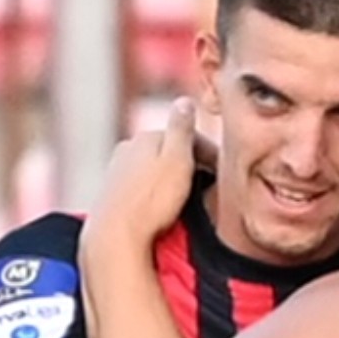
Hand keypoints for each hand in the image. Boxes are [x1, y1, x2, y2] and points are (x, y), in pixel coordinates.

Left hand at [80, 98, 197, 261]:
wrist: (115, 237)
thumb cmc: (150, 202)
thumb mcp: (177, 160)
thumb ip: (182, 129)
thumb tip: (185, 100)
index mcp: (147, 136)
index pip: (187, 136)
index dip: (211, 154)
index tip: (226, 173)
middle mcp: (128, 149)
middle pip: (169, 152)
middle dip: (191, 165)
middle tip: (211, 188)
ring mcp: (117, 171)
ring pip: (155, 170)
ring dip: (173, 180)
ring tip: (189, 202)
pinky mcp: (112, 195)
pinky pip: (143, 188)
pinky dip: (156, 194)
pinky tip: (163, 211)